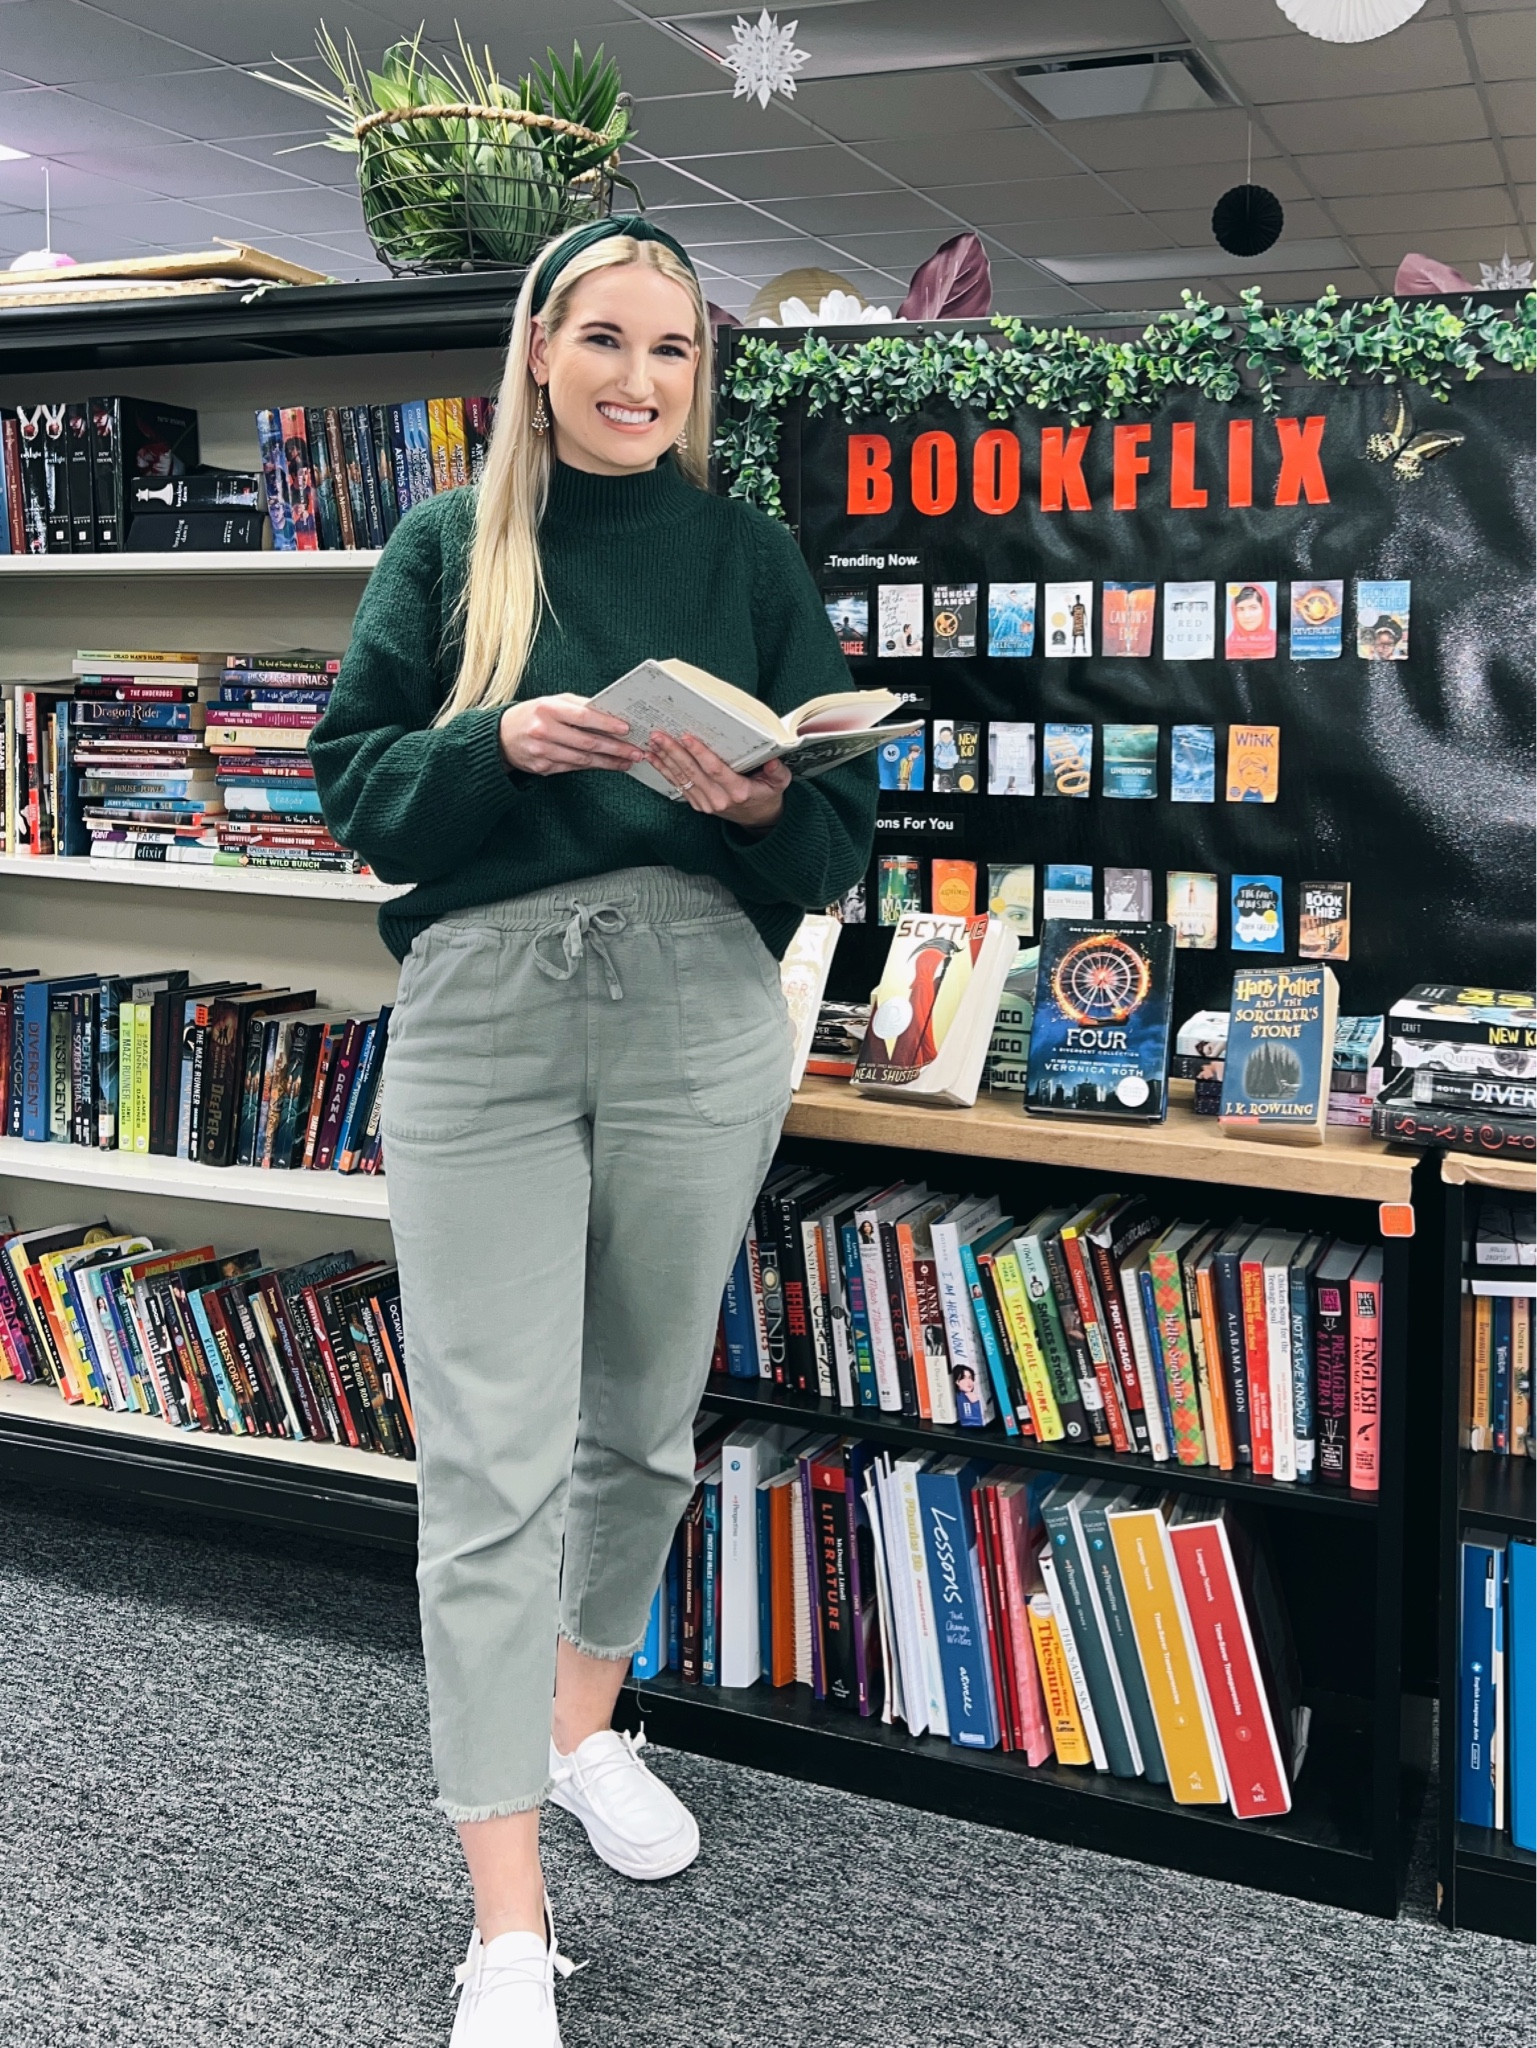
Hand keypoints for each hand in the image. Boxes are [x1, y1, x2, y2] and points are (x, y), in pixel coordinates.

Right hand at [498, 694, 644, 776]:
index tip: (626, 729)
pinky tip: (607, 765)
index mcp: (548, 709)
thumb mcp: (551, 702)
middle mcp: (543, 730)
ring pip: (582, 759)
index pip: (583, 716)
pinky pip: (573, 767)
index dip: (606, 723)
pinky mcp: (542, 768)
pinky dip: (592, 766)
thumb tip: (609, 711)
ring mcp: (542, 751)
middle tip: (635, 751)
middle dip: (615, 748)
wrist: (501, 736)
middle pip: (586, 742)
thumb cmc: (533, 715)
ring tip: (627, 761)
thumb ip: (578, 706)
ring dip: (608, 761)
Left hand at [646, 731, 789, 830]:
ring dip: (665, 760)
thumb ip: (777, 772)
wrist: (758, 819)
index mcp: (738, 792)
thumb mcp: (779, 783)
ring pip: (682, 778)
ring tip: (652, 743)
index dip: (700, 753)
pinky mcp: (698, 804)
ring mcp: (706, 803)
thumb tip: (772, 762)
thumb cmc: (766, 796)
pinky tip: (654, 758)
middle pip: (692, 772)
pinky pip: (678, 785)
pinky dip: (664, 771)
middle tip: (659, 736)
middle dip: (674, 752)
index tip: (687, 737)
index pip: (715, 770)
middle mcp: (719, 799)